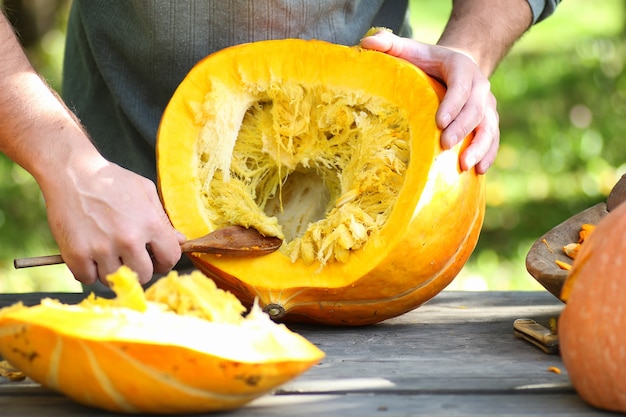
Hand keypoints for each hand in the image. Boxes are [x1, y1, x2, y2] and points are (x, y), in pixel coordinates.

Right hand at [42, 157, 184, 285]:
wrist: (71, 172)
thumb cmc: (111, 179)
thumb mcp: (145, 191)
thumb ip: (163, 219)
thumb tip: (180, 241)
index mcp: (150, 224)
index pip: (170, 258)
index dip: (164, 261)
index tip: (156, 260)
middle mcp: (128, 239)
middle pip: (143, 276)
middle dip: (140, 269)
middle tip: (130, 258)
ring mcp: (101, 249)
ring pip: (115, 281)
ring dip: (113, 271)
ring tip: (107, 253)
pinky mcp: (76, 254)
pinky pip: (87, 279)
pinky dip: (88, 271)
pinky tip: (89, 254)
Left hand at [361, 30, 498, 173]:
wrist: (458, 66)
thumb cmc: (427, 62)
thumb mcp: (411, 49)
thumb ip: (389, 44)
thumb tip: (365, 42)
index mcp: (461, 67)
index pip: (461, 86)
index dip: (452, 104)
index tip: (439, 122)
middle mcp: (479, 86)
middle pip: (475, 110)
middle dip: (462, 129)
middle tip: (446, 146)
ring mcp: (487, 105)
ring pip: (488, 126)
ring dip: (479, 146)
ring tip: (465, 165)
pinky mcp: (489, 121)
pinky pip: (493, 138)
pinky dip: (488, 154)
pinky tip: (479, 171)